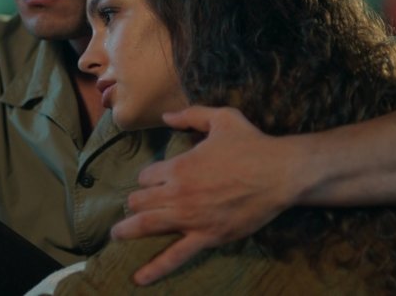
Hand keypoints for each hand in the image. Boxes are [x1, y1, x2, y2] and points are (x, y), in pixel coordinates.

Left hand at [111, 106, 303, 284]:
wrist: (279, 173)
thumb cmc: (251, 144)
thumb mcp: (221, 118)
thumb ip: (191, 115)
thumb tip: (166, 116)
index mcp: (178, 166)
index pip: (147, 176)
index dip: (149, 178)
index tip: (154, 181)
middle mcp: (178, 193)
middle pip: (141, 201)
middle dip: (136, 202)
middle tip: (136, 206)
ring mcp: (190, 218)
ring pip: (147, 225)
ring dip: (127, 230)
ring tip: (116, 235)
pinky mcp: (206, 237)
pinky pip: (176, 256)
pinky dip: (155, 268)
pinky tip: (139, 278)